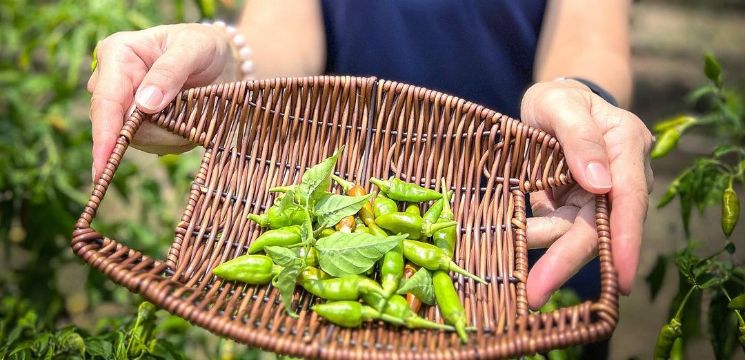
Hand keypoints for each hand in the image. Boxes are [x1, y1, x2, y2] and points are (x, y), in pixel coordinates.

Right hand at [87, 23, 234, 179]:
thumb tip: (145, 104)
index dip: (104, 136)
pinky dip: (174, 139)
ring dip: (168, 137)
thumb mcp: (193, 48)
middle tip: (190, 124)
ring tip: (193, 114)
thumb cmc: (203, 45)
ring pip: (137, 139)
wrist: (218, 57)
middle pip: (118, 126)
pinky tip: (188, 121)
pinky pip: (152, 142)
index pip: (106, 101)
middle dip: (154, 133)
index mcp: (117, 54)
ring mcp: (123, 103)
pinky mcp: (137, 121)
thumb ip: (170, 72)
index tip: (102, 166)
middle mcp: (111, 80)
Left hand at [520, 79, 653, 307]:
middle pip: (597, 228)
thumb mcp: (560, 104)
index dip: (626, 240)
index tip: (620, 276)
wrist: (552, 105)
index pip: (629, 198)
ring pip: (573, 235)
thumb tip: (600, 184)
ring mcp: (596, 197)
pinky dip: (534, 239)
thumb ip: (579, 137)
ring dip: (545, 257)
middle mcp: (618, 178)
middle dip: (566, 262)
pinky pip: (555, 229)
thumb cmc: (559, 100)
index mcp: (625, 147)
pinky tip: (511, 250)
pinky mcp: (574, 208)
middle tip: (537, 293)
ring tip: (521, 281)